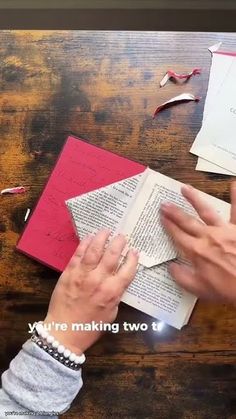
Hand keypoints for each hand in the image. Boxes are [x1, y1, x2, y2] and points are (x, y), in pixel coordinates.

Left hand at [44, 229, 138, 353]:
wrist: (64, 332)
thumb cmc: (91, 326)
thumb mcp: (112, 313)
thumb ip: (117, 294)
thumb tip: (120, 279)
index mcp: (112, 292)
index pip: (127, 270)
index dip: (133, 258)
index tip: (135, 251)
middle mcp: (99, 280)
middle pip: (112, 255)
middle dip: (119, 242)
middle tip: (122, 235)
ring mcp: (83, 275)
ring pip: (95, 250)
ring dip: (102, 237)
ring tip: (106, 230)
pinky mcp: (69, 273)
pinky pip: (78, 254)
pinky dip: (85, 243)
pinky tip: (90, 237)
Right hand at [161, 182, 235, 301]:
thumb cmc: (227, 289)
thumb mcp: (200, 290)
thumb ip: (182, 277)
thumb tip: (170, 266)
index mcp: (196, 251)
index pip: (177, 235)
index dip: (168, 225)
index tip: (160, 216)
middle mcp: (208, 237)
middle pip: (187, 221)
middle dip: (174, 212)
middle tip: (164, 203)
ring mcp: (224, 230)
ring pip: (206, 211)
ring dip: (194, 199)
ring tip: (185, 188)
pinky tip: (233, 182)